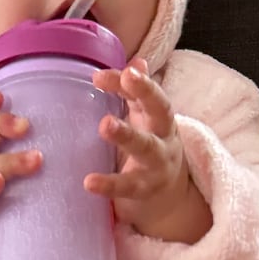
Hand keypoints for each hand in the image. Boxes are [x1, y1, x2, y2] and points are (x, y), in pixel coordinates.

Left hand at [87, 58, 211, 243]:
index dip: (131, 80)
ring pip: (146, 147)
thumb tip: (137, 61)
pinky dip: (109, 184)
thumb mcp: (144, 120)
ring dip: (127, 134)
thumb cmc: (150, 148)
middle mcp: (164, 135)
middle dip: (145, 92)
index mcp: (160, 116)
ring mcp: (158, 163)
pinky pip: (129, 186)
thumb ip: (135, 93)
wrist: (169, 198)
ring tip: (105, 125)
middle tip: (125, 78)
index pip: (147, 91)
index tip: (102, 73)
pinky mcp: (146, 189)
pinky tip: (89, 182)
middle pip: (160, 110)